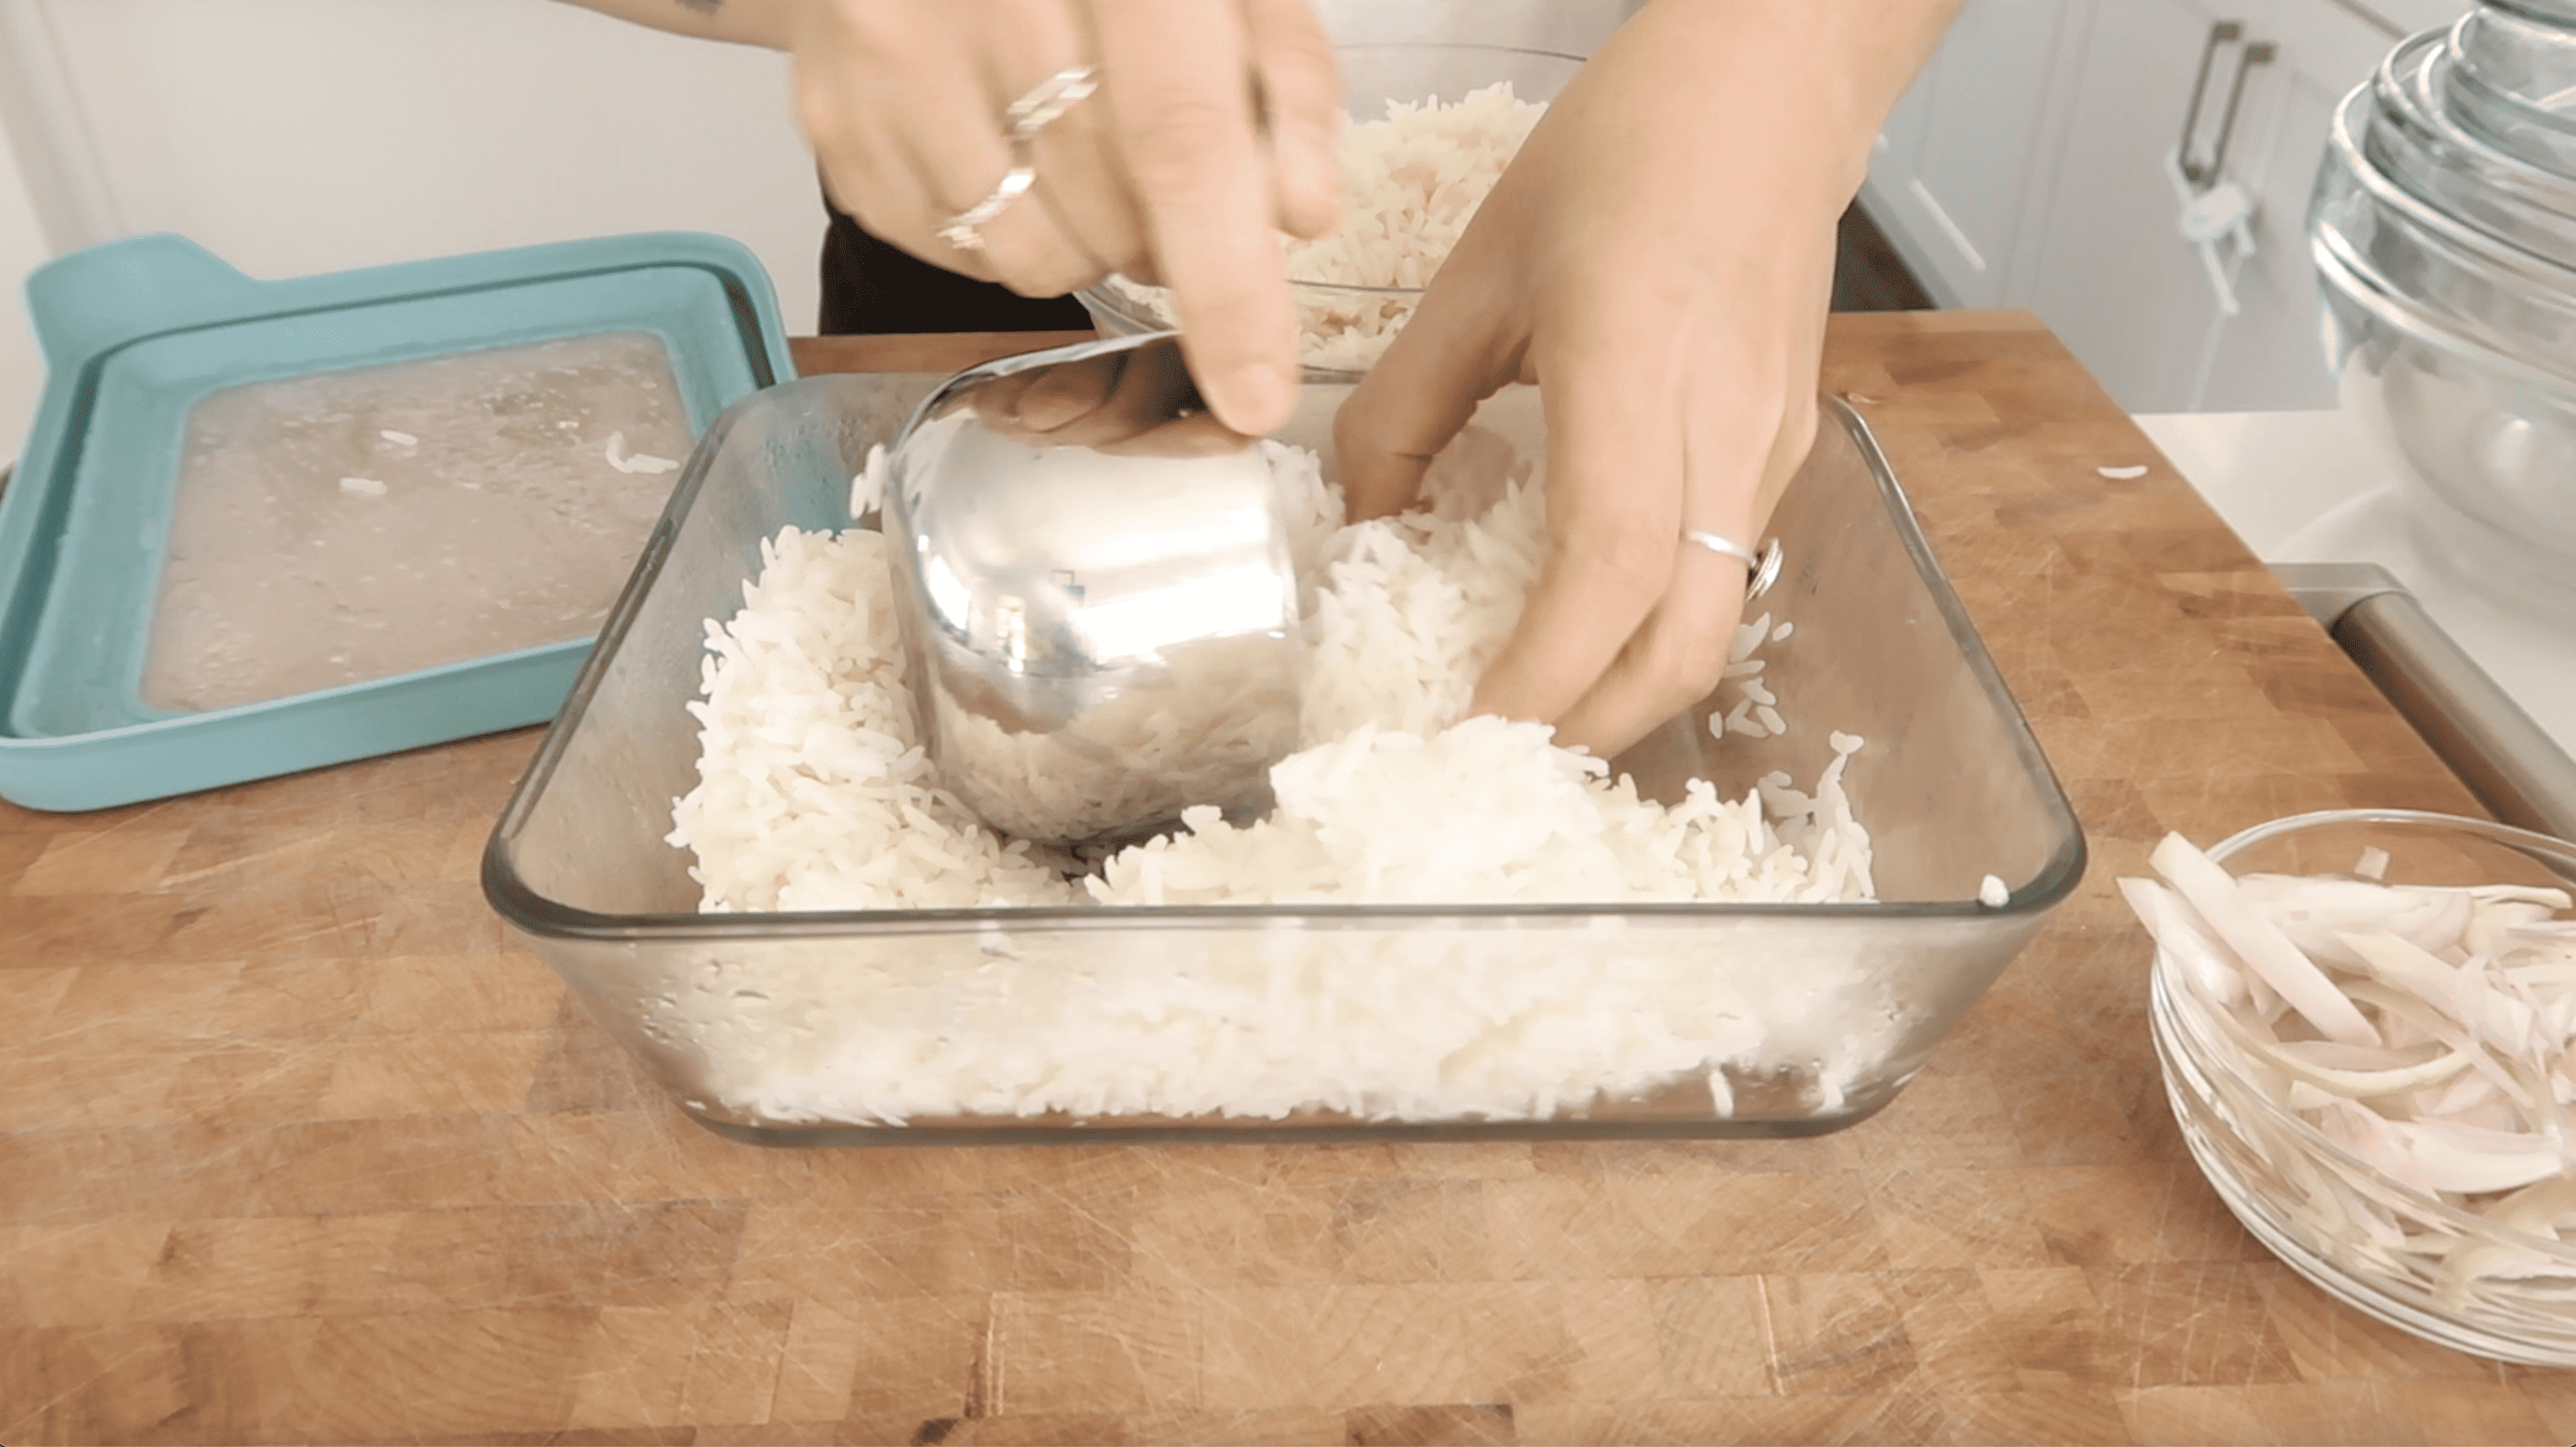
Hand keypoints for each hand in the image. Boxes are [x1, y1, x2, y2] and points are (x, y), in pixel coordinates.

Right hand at [784, 0, 1340, 433]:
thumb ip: (1282, 78)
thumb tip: (1298, 214)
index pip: (1181, 140)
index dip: (1227, 282)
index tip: (1257, 390)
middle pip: (1106, 216)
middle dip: (1161, 243)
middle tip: (1162, 184)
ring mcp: (888, 55)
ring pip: (1026, 255)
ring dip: (1082, 246)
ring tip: (1080, 163)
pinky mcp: (832, 113)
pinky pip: (947, 249)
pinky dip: (999, 233)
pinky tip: (1004, 152)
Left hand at [1332, 0, 1955, 759]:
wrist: (1765, 97)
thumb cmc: (1627, 157)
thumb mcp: (1476, 277)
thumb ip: (1402, 409)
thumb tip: (1363, 518)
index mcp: (1636, 381)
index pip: (1603, 578)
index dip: (1540, 679)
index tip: (1467, 733)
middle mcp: (1723, 437)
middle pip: (1681, 648)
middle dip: (1588, 726)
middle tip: (1494, 751)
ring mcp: (1769, 452)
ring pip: (1712, 623)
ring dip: (1623, 687)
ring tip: (1534, 701)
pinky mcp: (1784, 452)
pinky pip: (1724, 572)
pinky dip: (1654, 624)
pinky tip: (1587, 614)